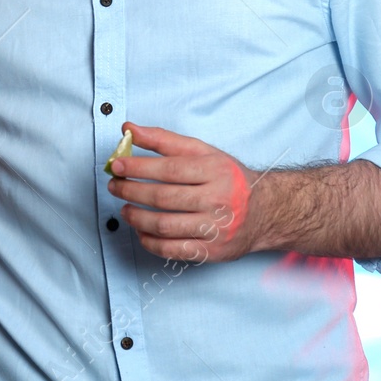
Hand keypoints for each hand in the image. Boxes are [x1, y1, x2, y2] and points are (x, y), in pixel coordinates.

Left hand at [106, 123, 261, 263]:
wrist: (265, 211)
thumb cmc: (228, 178)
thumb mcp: (203, 152)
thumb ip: (165, 140)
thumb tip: (129, 129)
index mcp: (216, 171)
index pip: (170, 169)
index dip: (139, 167)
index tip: (118, 166)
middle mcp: (217, 200)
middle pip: (164, 198)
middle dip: (132, 191)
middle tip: (115, 186)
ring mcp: (215, 228)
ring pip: (165, 226)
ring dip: (137, 218)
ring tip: (125, 209)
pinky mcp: (212, 251)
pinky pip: (172, 250)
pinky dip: (150, 242)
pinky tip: (141, 231)